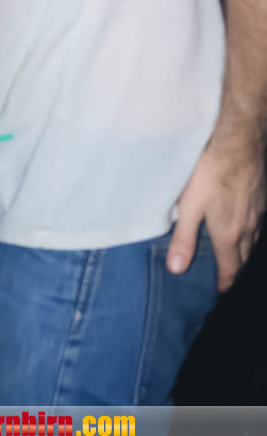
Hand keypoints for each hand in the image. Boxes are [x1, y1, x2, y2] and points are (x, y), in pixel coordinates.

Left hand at [166, 131, 265, 290]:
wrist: (238, 144)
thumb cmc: (210, 174)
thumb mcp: (190, 207)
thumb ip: (183, 239)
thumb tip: (177, 269)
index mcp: (229, 235)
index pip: (231, 268)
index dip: (225, 282)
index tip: (220, 290)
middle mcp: (248, 228)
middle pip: (244, 257)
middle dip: (235, 269)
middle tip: (225, 275)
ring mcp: (258, 213)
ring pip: (253, 240)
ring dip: (242, 250)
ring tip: (232, 253)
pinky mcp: (261, 198)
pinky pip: (257, 222)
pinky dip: (249, 230)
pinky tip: (242, 222)